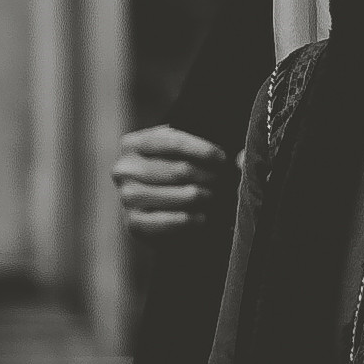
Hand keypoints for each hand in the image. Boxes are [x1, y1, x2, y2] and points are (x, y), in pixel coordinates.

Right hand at [112, 124, 230, 234]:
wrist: (157, 205)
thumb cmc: (172, 171)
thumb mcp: (180, 153)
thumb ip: (203, 149)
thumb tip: (238, 158)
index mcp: (132, 144)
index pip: (170, 141)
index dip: (200, 149)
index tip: (221, 158)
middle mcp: (124, 169)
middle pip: (177, 170)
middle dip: (206, 176)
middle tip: (221, 180)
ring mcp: (126, 197)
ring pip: (173, 196)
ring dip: (199, 196)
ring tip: (212, 196)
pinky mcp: (133, 222)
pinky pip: (163, 222)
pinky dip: (186, 220)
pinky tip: (201, 217)